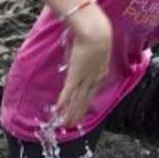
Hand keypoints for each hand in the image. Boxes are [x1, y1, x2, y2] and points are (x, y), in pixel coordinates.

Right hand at [55, 8, 111, 125]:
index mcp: (100, 74)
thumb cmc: (96, 35)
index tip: (81, 112)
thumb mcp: (96, 47)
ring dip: (70, 113)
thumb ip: (90, 54)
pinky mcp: (75, 75)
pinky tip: (58, 110)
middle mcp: (94, 80)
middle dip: (78, 113)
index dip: (85, 104)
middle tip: (72, 124)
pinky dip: (63, 101)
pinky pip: (69, 91)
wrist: (96, 32)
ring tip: (65, 123)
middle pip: (84, 100)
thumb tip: (84, 52)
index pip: (91, 93)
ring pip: (77, 100)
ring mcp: (85, 78)